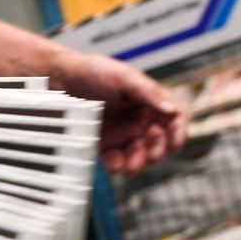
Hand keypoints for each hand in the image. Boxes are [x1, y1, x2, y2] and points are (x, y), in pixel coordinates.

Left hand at [54, 52, 187, 176]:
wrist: (61, 80)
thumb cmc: (94, 72)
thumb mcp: (124, 78)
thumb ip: (148, 93)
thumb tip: (170, 110)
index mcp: (150, 101)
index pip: (175, 119)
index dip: (179, 132)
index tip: (175, 144)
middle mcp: (140, 119)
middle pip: (160, 142)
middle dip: (157, 151)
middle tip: (149, 154)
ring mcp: (123, 134)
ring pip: (139, 156)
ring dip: (138, 163)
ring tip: (129, 167)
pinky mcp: (106, 145)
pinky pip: (117, 161)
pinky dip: (118, 166)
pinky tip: (114, 164)